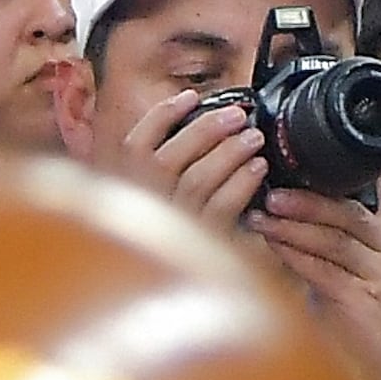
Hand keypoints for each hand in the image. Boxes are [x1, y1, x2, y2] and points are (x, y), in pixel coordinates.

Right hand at [100, 76, 272, 233]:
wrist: (165, 282)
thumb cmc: (159, 234)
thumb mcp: (145, 195)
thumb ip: (154, 163)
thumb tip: (189, 117)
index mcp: (123, 191)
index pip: (134, 145)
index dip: (162, 116)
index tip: (190, 98)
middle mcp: (142, 210)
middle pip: (170, 159)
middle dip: (207, 129)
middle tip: (237, 115)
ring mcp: (170, 228)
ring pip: (198, 180)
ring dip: (230, 153)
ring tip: (253, 138)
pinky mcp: (198, 247)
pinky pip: (222, 208)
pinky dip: (242, 183)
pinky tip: (257, 169)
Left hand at [246, 189, 380, 379]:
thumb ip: (357, 253)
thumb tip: (312, 234)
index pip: (377, 194)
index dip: (346, 174)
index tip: (308, 157)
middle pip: (348, 212)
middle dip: (307, 198)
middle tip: (272, 187)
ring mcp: (379, 277)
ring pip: (333, 239)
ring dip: (293, 225)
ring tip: (264, 214)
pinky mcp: (362, 303)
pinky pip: (324, 272)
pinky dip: (296, 257)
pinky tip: (275, 249)